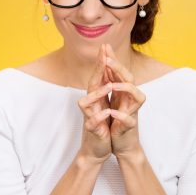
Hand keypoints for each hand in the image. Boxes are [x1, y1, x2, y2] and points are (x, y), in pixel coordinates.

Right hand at [77, 44, 112, 164]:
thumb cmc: (102, 124)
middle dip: (97, 70)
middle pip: (91, 84)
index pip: (99, 75)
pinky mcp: (92, 129)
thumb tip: (108, 68)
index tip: (106, 46)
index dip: (102, 61)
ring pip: (86, 102)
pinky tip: (106, 111)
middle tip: (104, 56)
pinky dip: (99, 116)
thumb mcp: (106, 103)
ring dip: (98, 93)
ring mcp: (89, 115)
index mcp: (96, 96)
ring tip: (109, 85)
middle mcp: (90, 103)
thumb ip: (106, 87)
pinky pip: (92, 122)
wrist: (97, 148)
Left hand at [105, 44, 146, 157]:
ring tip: (112, 85)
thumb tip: (105, 62)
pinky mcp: (130, 127)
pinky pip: (129, 120)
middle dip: (119, 68)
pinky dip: (121, 116)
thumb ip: (109, 83)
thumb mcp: (111, 99)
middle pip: (130, 79)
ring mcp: (132, 112)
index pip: (119, 72)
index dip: (113, 59)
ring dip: (125, 88)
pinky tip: (112, 112)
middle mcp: (130, 99)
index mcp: (123, 92)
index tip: (104, 46)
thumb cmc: (116, 121)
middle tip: (107, 59)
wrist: (123, 144)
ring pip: (137, 96)